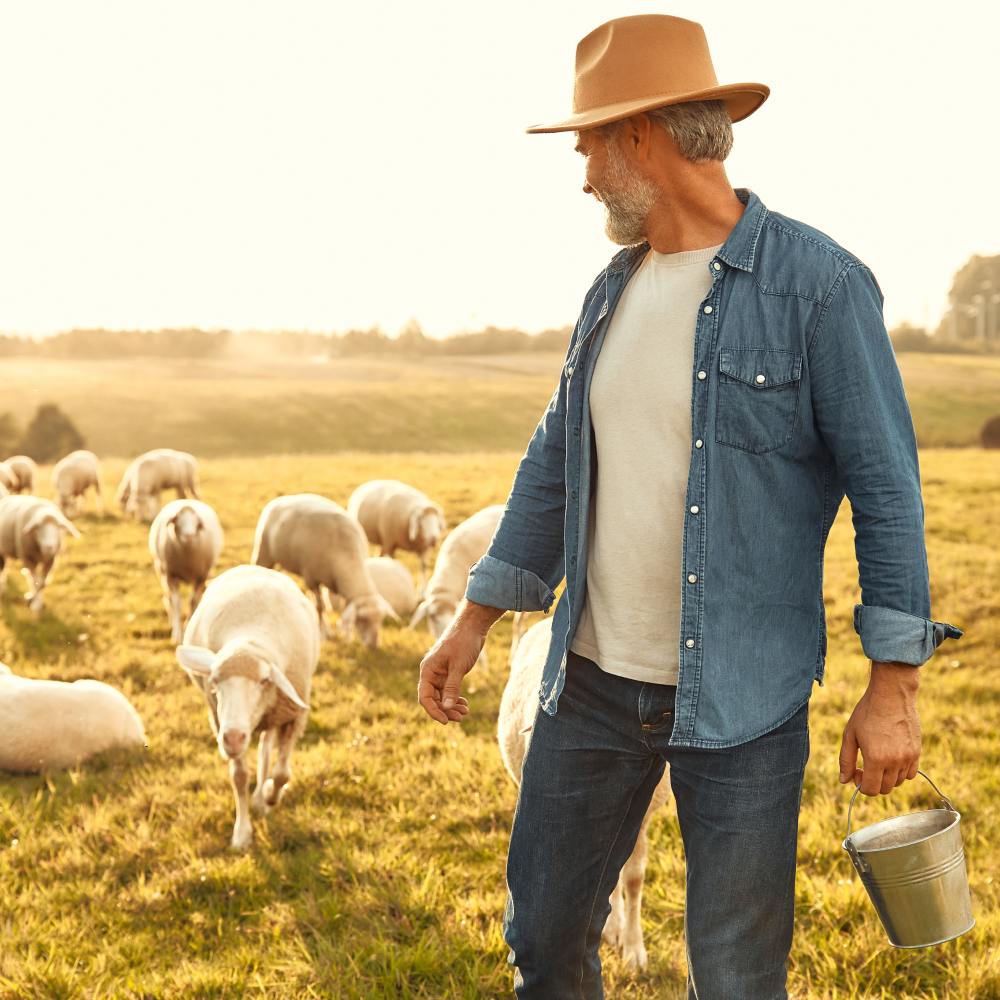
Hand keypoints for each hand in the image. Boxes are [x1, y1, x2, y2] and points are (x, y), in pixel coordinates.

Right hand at [417, 600, 502, 724]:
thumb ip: (452, 687)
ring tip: (465, 712)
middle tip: (460, 718)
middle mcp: (432, 673)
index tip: (445, 721)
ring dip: (452, 706)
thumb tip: (447, 708)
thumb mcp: (459, 666)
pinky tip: (464, 703)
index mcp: (428, 670)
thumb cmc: (463, 642)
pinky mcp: (450, 672)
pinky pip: (449, 690)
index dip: (433, 711)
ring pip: (442, 696)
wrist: (472, 626)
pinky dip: (455, 698)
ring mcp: (441, 673)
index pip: (425, 697)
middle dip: (445, 710)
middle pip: (433, 699)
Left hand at [839, 661, 920, 795]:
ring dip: (886, 777)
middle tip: (865, 767)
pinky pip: (910, 773)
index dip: (861, 786)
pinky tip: (891, 758)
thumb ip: (846, 760)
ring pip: (897, 782)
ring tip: (878, 760)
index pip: (871, 789)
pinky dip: (900, 772)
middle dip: (872, 782)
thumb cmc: (867, 713)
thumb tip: (844, 780)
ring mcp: (908, 757)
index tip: (857, 772)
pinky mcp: (917, 751)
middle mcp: (894, 761)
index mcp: (875, 758)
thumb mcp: (850, 735)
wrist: (891, 695)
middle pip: (885, 788)